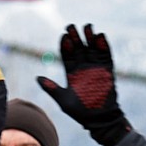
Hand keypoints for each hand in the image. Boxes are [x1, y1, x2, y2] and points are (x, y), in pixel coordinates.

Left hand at [36, 24, 131, 145]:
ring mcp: (96, 68)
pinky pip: (106, 55)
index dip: (65, 45)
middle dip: (75, 37)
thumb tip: (37, 78)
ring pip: (92, 48)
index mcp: (72, 72)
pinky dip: (104, 46)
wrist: (99, 119)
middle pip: (79, 48)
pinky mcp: (107, 70)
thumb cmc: (80, 112)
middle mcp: (83, 68)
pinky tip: (100, 36)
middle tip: (71, 26)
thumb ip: (52, 88)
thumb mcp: (63, 100)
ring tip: (87, 27)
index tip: (63, 36)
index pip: (67, 54)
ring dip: (89, 37)